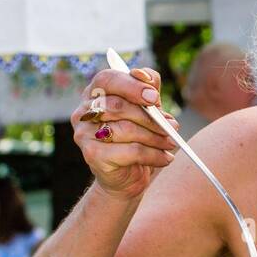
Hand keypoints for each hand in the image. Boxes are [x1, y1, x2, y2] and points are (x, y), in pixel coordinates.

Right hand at [71, 66, 179, 200]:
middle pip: (117, 105)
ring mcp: (84, 133)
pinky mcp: (92, 155)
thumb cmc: (136, 139)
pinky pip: (130, 151)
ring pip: (125, 129)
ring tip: (171, 143)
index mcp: (95, 93)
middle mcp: (84, 111)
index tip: (154, 96)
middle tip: (172, 125)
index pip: (107, 79)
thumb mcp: (147, 111)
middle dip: (150, 116)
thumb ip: (148, 91)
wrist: (125, 177)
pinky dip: (153, 155)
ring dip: (155, 137)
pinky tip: (165, 158)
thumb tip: (149, 79)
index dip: (131, 85)